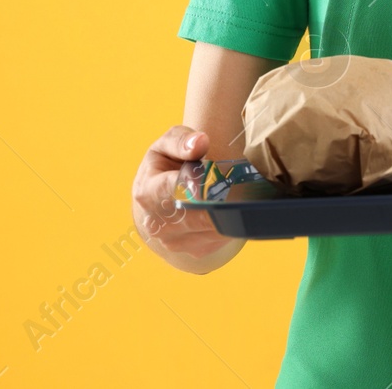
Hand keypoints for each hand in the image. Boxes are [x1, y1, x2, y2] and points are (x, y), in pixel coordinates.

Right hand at [131, 125, 236, 268]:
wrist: (159, 197)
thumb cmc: (165, 165)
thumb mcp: (168, 145)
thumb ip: (182, 141)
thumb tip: (200, 143)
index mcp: (147, 192)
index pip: (174, 190)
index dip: (197, 185)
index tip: (215, 178)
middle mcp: (157, 223)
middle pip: (199, 214)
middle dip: (223, 198)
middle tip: (244, 183)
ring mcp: (176, 241)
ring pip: (215, 227)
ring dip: (231, 210)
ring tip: (242, 191)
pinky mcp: (196, 250)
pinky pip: (223, 237)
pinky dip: (233, 221)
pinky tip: (235, 206)